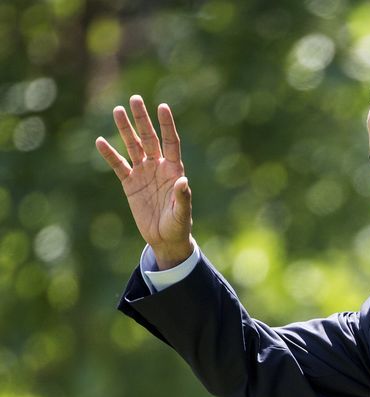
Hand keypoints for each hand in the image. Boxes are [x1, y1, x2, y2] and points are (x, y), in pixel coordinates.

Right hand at [96, 95, 193, 269]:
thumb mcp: (182, 213)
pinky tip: (100, 141)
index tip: (162, 106)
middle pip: (149, 138)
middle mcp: (158, 167)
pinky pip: (118, 166)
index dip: (166, 125)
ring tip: (117, 110)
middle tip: (134, 99)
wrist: (165, 238)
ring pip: (132, 146)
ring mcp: (143, 173)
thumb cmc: (178, 225)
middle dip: (142, 120)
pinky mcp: (130, 184)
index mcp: (174, 170)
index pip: (171, 142)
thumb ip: (182, 196)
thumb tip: (183, 180)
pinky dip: (109, 155)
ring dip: (125, 130)